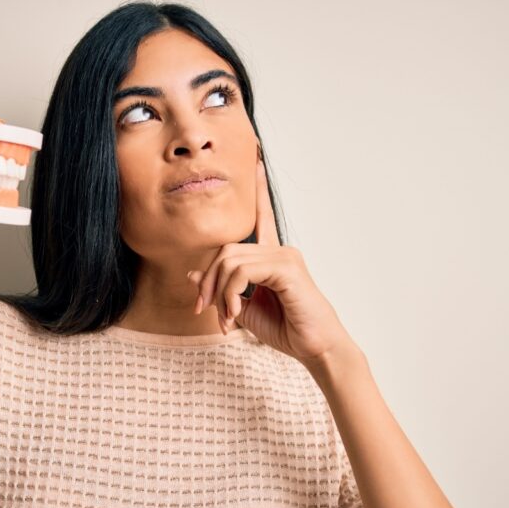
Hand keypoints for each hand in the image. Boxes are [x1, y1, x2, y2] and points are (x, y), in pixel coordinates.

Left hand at [186, 159, 355, 366]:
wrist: (316, 348)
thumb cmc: (286, 329)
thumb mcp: (243, 310)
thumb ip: (221, 289)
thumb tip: (193, 275)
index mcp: (271, 257)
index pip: (262, 216)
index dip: (259, 188)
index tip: (257, 159)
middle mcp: (279, 251)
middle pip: (225, 249)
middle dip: (208, 281)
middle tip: (203, 310)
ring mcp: (285, 256)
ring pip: (230, 260)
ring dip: (219, 293)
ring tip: (226, 319)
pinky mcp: (287, 267)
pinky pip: (242, 271)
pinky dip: (231, 293)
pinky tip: (236, 313)